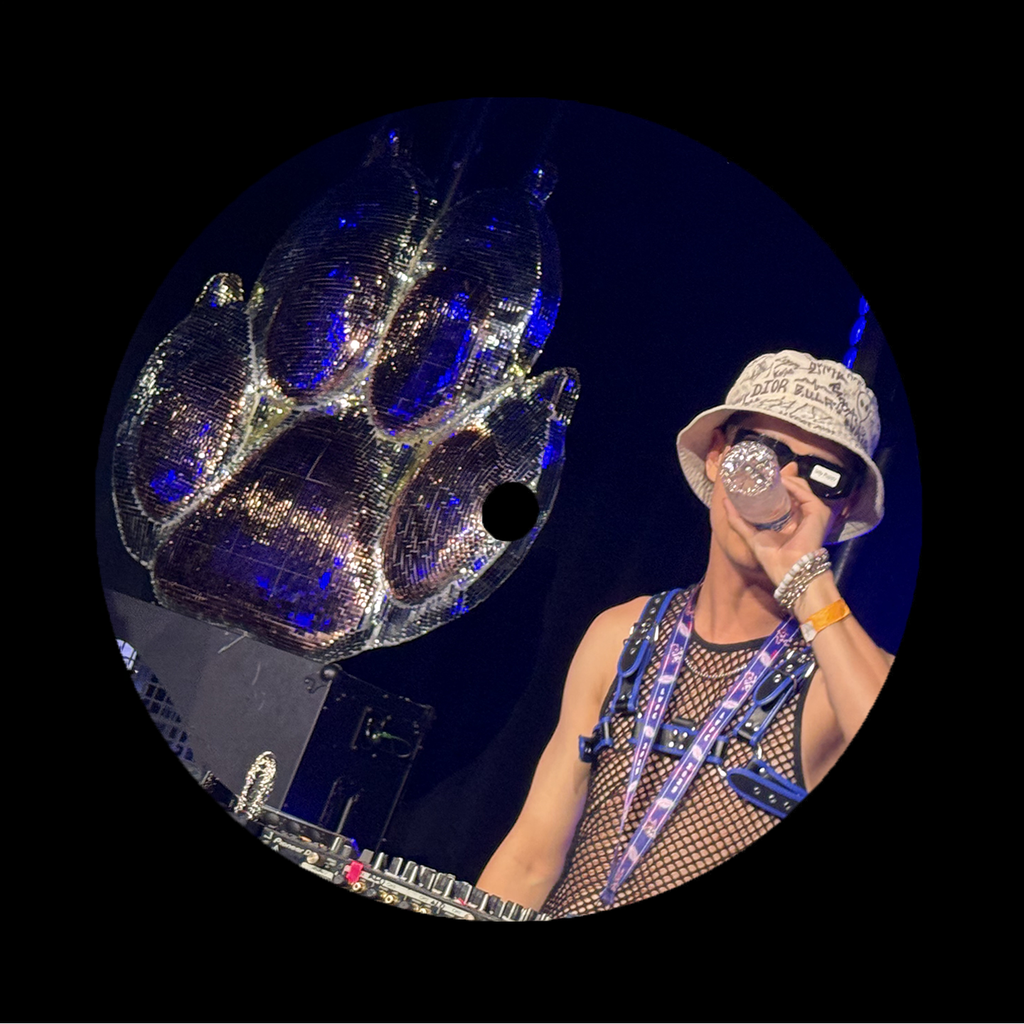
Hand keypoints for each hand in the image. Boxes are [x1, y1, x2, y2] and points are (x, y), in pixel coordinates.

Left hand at [722, 466, 833, 587]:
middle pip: (793, 489)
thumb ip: (738, 520)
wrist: (787, 571)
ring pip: (800, 487)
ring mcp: (812, 512)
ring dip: (785, 478)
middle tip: (761, 472)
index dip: (772, 485)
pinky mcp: (818, 512)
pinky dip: (792, 484)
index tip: (757, 477)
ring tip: (768, 474)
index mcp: (791, 519)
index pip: (785, 496)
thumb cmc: (773, 559)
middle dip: (778, 479)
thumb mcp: (751, 535)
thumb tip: (725, 501)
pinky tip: (779, 481)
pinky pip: (805, 492)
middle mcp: (803, 514)